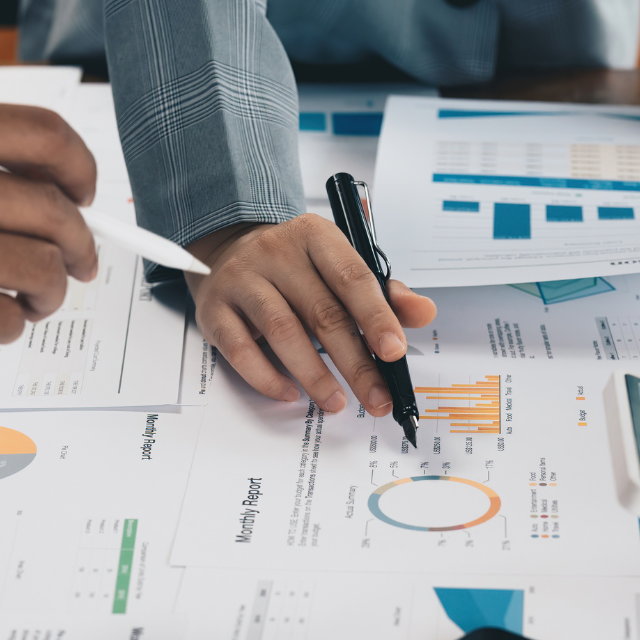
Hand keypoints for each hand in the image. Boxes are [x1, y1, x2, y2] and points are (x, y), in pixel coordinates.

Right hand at [0, 97, 99, 364]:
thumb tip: (43, 188)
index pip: (44, 135)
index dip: (82, 171)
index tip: (84, 197)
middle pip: (55, 209)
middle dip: (80, 246)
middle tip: (77, 267)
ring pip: (40, 268)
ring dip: (50, 293)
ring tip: (31, 300)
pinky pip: (2, 319)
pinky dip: (9, 326)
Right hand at [184, 215, 435, 413]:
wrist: (227, 250)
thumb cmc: (295, 266)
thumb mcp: (339, 266)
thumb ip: (383, 292)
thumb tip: (424, 312)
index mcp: (316, 237)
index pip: (352, 277)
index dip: (376, 317)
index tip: (395, 352)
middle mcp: (277, 252)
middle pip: (322, 312)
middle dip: (355, 363)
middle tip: (377, 398)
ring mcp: (242, 279)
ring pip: (283, 332)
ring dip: (314, 374)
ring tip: (336, 402)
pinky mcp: (215, 309)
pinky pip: (241, 350)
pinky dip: (267, 377)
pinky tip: (289, 394)